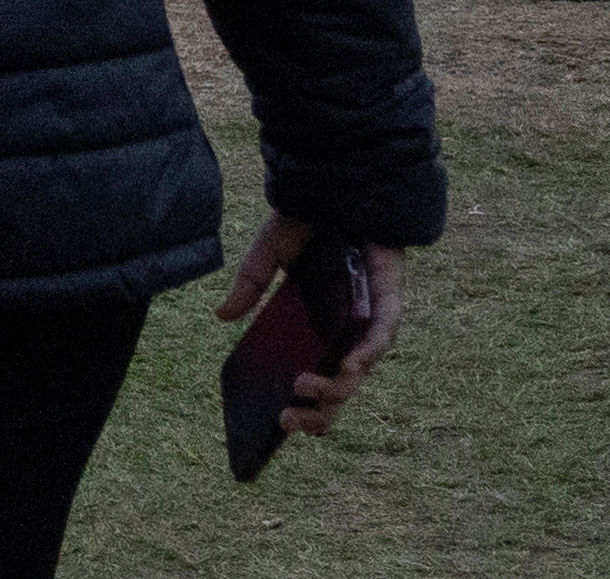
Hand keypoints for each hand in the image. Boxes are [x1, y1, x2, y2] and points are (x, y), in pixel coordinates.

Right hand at [218, 213, 397, 433]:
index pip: (316, 381)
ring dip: (336, 388)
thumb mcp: (270, 255)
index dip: (305, 408)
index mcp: (319, 329)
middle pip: (338, 389)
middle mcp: (346, 332)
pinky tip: (349, 365)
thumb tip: (222, 315)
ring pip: (359, 370)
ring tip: (306, 389)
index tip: (279, 423)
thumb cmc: (308, 221)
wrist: (337, 186)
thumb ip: (250, 284)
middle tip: (287, 419)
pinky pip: (382, 336)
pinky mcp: (387, 301)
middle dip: (316, 412)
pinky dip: (367, 353)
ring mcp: (368, 320)